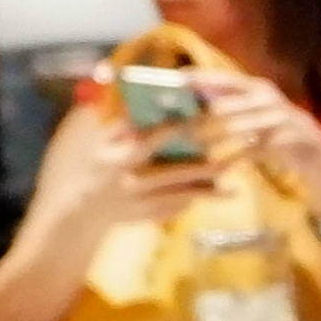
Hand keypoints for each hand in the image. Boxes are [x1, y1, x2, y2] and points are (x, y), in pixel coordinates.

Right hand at [66, 108, 223, 232]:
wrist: (85, 211)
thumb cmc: (98, 169)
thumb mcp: (102, 146)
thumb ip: (123, 126)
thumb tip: (148, 104)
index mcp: (119, 160)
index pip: (150, 142)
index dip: (174, 130)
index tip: (200, 118)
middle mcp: (132, 182)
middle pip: (176, 171)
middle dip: (205, 161)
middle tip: (230, 151)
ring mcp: (143, 202)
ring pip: (185, 193)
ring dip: (212, 183)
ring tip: (235, 171)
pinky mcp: (153, 216)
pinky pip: (183, 205)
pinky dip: (204, 197)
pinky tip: (228, 191)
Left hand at [194, 71, 320, 206]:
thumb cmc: (283, 138)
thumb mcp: (260, 118)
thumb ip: (235, 108)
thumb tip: (196, 105)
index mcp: (263, 89)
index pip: (228, 79)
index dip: (202, 78)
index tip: (178, 78)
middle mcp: (272, 100)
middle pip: (230, 104)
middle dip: (204, 116)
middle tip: (182, 127)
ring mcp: (283, 120)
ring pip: (239, 127)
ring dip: (215, 139)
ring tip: (195, 148)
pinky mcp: (289, 142)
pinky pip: (254, 150)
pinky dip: (235, 159)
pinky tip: (220, 168)